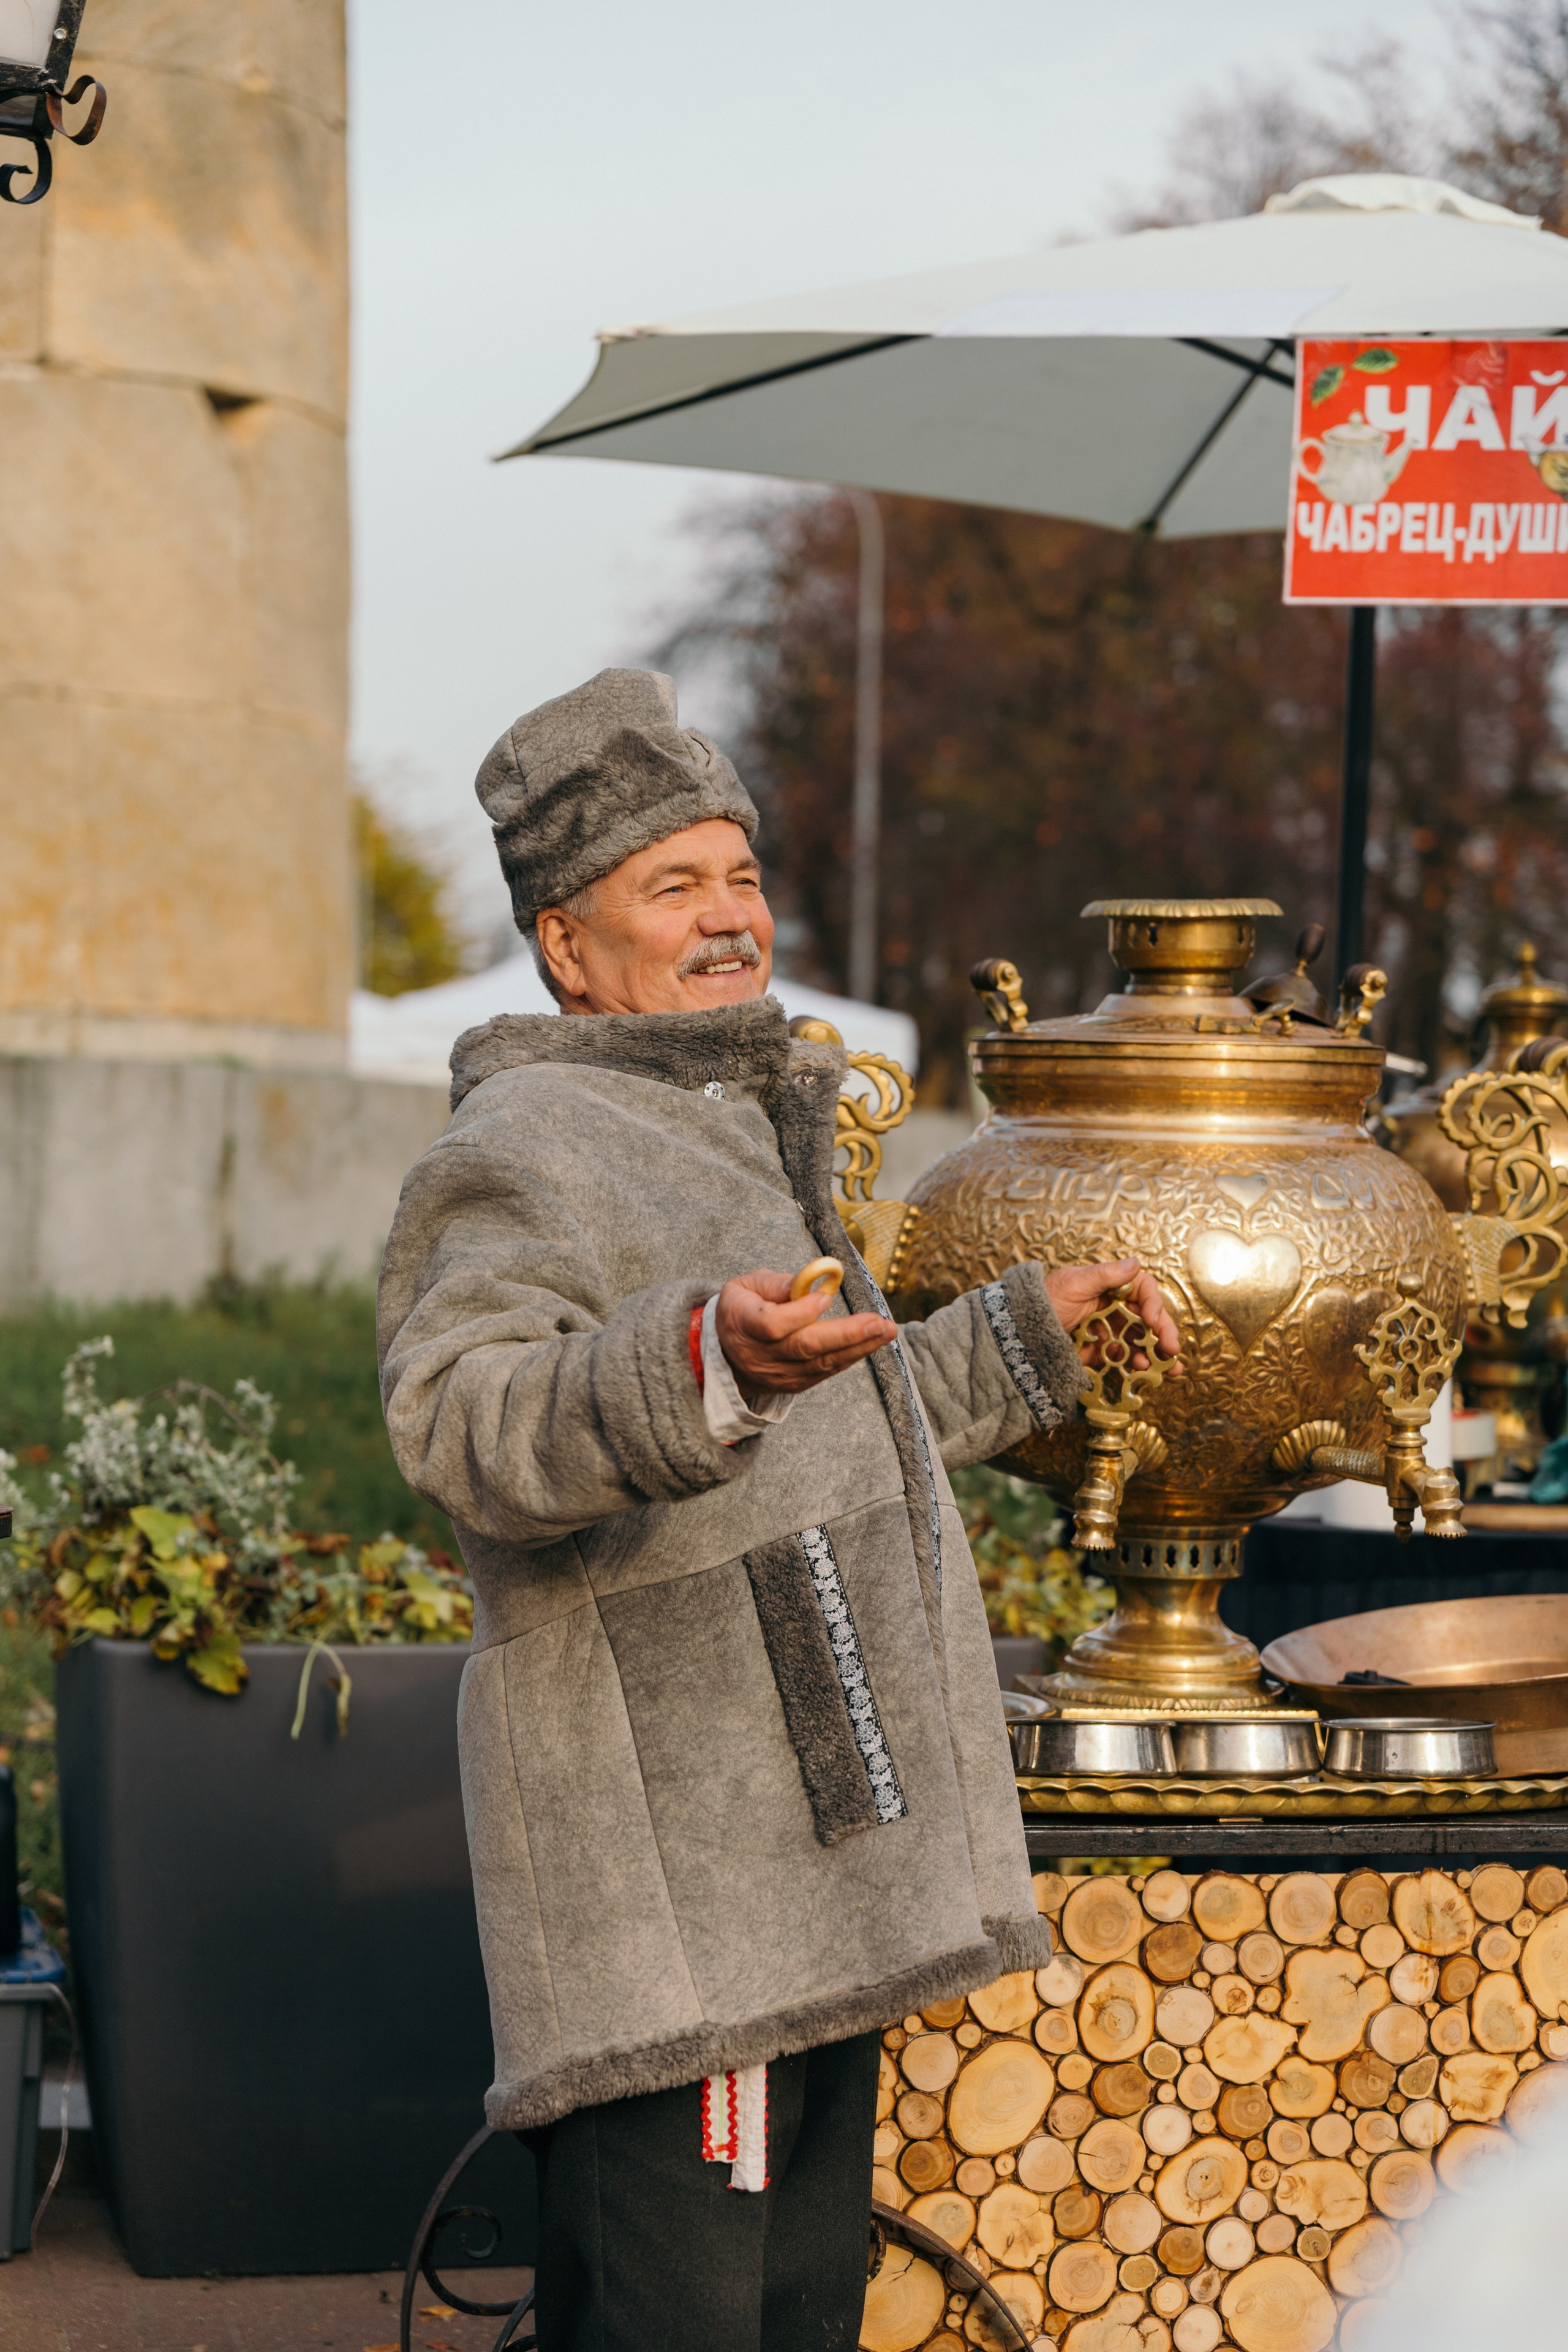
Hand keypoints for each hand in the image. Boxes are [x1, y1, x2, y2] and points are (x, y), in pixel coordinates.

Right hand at [715, 1269, 897, 1395]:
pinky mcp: (794, 1384)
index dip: (800, 1313)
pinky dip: (850, 1356)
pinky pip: (826, 1372)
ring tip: (887, 1331)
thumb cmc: (742, 1309)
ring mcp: (779, 1374)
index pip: (772, 1325)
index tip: (825, 1297)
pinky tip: (871, 1342)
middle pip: (805, 1347)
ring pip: (821, 1363)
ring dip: (858, 1346)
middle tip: (880, 1322)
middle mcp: (761, 1354)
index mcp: (743, 1323)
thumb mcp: (747, 1286)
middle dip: (847, 1334)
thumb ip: (776, 1283)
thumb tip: (809, 1281)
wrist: (728, 1354)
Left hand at [1044, 1257, 1183, 1375]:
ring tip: (1165, 1368)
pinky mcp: (1099, 1351)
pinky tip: (1143, 1371)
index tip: (1153, 1320)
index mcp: (1108, 1287)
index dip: (1152, 1304)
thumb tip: (1134, 1263)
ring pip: (1139, 1341)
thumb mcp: (1072, 1284)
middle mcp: (1111, 1307)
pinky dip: (1135, 1365)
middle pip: (1146, 1319)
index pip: (1141, 1291)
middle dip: (1163, 1333)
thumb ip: (1104, 1275)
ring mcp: (1106, 1331)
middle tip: (1172, 1350)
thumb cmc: (1043, 1300)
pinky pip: (1122, 1358)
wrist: (1018, 1331)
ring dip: (1155, 1353)